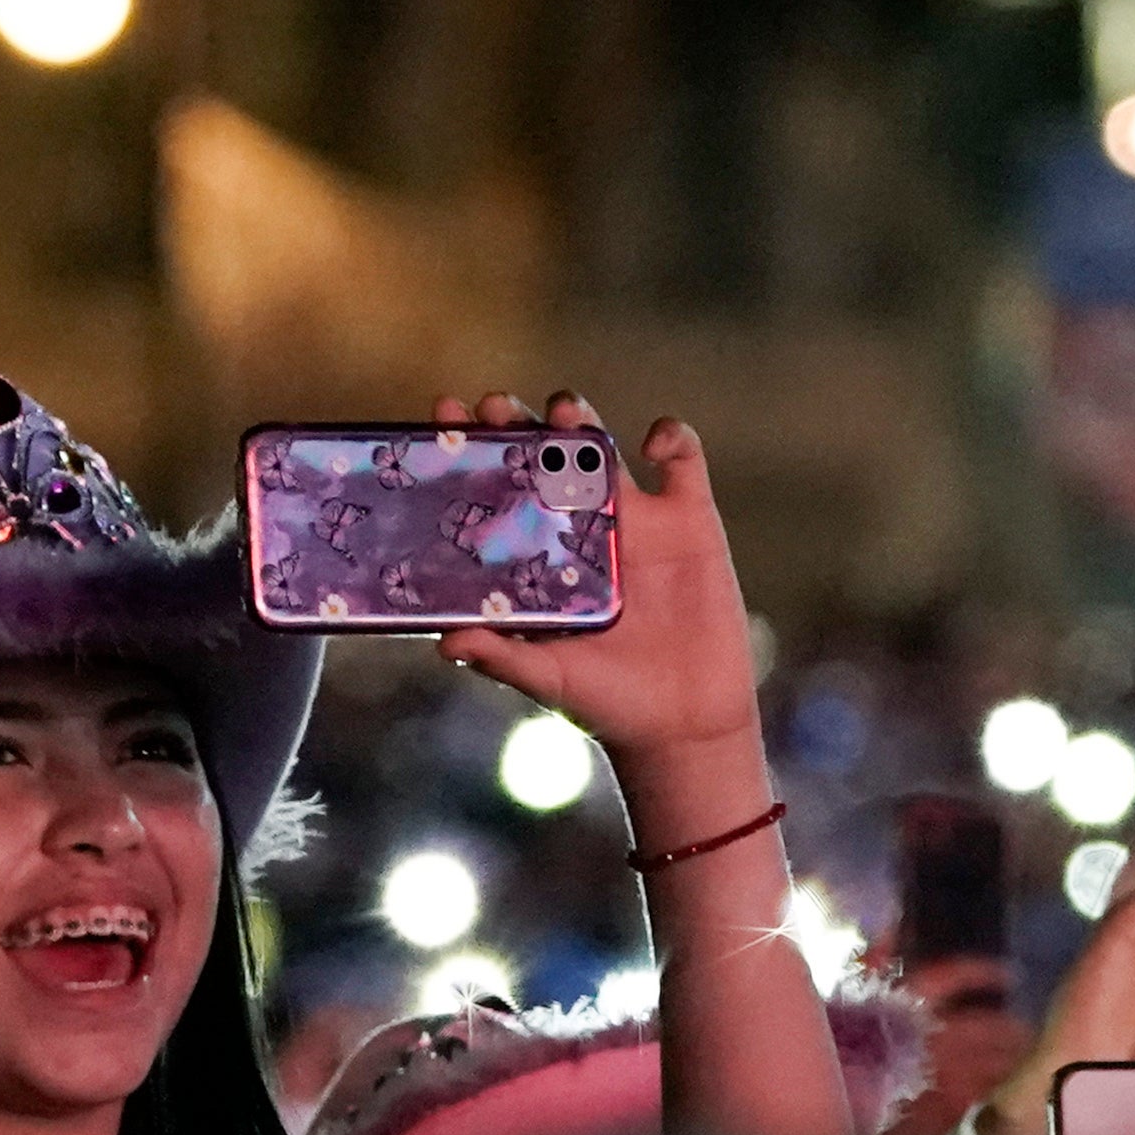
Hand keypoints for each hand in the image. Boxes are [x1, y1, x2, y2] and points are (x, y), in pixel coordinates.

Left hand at [430, 393, 761, 762]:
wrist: (684, 727)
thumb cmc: (605, 704)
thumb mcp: (546, 679)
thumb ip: (499, 656)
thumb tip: (444, 643)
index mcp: (535, 556)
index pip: (494, 489)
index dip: (470, 451)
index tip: (444, 420)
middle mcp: (578, 528)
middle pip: (540, 455)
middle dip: (517, 423)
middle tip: (493, 407)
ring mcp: (635, 519)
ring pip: (601, 447)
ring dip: (579, 419)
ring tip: (562, 413)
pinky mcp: (691, 521)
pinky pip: (684, 460)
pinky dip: (673, 437)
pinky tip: (653, 443)